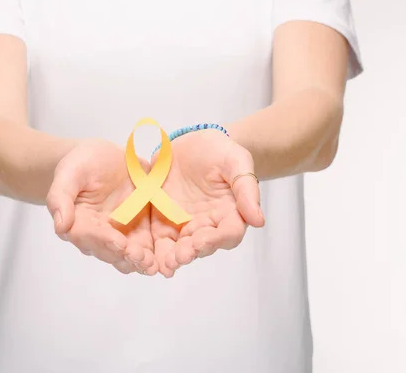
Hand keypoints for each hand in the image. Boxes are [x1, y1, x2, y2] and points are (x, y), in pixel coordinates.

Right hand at [46, 139, 157, 274]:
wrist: (103, 158)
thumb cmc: (82, 163)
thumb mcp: (70, 172)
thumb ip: (61, 196)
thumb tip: (60, 225)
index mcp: (78, 223)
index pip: (88, 236)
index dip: (103, 240)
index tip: (118, 243)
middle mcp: (98, 235)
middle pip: (110, 252)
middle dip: (126, 256)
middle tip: (141, 258)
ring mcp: (119, 235)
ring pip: (128, 256)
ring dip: (140, 262)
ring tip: (153, 264)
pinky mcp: (139, 231)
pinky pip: (147, 248)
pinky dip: (155, 255)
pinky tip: (167, 259)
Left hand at [150, 129, 264, 277]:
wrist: (191, 142)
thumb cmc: (218, 151)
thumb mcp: (236, 161)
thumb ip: (246, 189)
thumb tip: (259, 220)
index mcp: (230, 214)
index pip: (229, 233)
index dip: (217, 240)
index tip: (203, 241)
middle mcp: (209, 225)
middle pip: (203, 246)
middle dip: (191, 252)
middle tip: (180, 256)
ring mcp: (185, 226)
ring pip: (181, 249)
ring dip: (173, 258)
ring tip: (165, 263)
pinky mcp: (163, 223)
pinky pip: (159, 241)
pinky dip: (155, 251)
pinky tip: (147, 257)